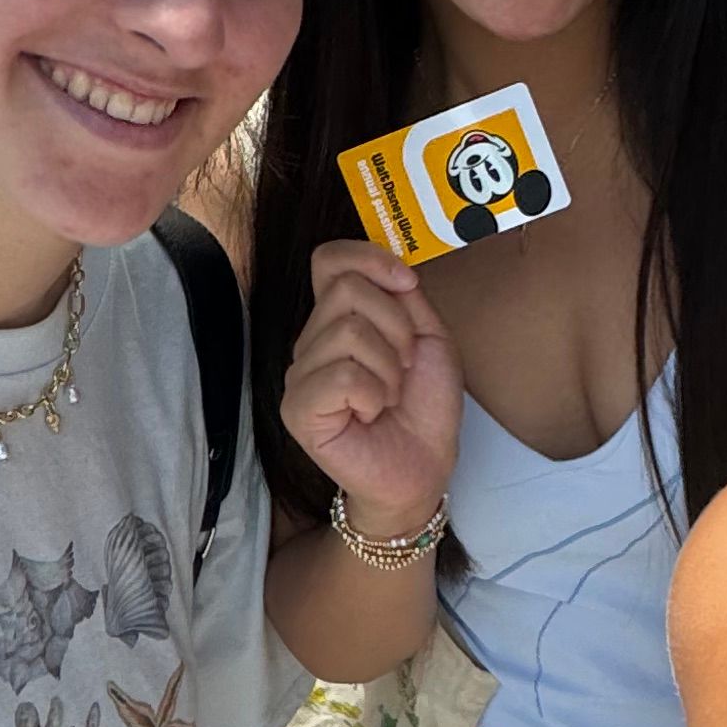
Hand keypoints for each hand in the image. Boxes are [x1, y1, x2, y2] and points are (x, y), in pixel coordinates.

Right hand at [279, 242, 460, 541]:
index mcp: (338, 320)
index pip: (329, 260)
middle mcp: (312, 342)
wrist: (422, 468)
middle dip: (396, 326)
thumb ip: (405, 299)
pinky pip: (341, 375)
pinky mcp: (298, 409)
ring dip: (388, 367)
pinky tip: (372, 413)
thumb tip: (392, 269)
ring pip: (348, 332)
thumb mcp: (428, 339)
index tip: (408, 284)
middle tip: (405, 367)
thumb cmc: (423, 409)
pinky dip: (373, 393)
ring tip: (389, 396)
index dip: (368, 258)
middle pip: (346, 290)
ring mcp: (300, 375)